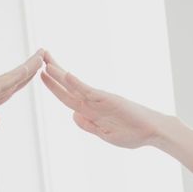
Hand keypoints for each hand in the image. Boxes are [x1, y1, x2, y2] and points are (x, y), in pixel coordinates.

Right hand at [0, 51, 44, 160]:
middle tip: (44, 56)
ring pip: (8, 79)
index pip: (7, 93)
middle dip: (29, 70)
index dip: (22, 83)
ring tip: (42, 55)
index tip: (36, 73)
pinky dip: (14, 76)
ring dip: (26, 68)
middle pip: (11, 82)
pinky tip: (27, 69)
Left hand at [38, 54, 168, 149]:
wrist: (153, 132)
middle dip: (53, 73)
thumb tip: (73, 115)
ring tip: (45, 61)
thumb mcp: (105, 134)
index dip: (54, 87)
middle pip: (67, 87)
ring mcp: (100, 99)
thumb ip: (88, 125)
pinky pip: (89, 91)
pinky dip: (77, 84)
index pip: (67, 97)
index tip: (42, 76)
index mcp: (90, 112)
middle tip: (39, 57)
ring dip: (59, 74)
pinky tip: (66, 76)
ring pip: (74, 86)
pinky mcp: (109, 99)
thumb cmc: (133, 134)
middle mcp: (93, 102)